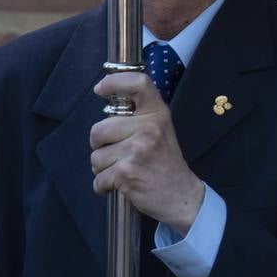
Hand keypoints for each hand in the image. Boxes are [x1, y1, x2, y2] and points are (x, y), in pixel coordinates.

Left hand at [90, 73, 204, 233]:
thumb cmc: (165, 162)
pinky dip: (104, 185)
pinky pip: (98, 178)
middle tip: (119, 153)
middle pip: (99, 129)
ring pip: (95, 156)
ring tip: (124, 169)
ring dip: (103, 168)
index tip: (101, 89)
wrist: (181, 194)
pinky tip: (122, 183)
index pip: (139, 84)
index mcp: (158, 114)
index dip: (115, 81)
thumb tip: (108, 98)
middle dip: (100, 146)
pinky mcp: (127, 173)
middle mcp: (149, 129)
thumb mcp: (161, 130)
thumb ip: (139, 116)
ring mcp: (137, 150)